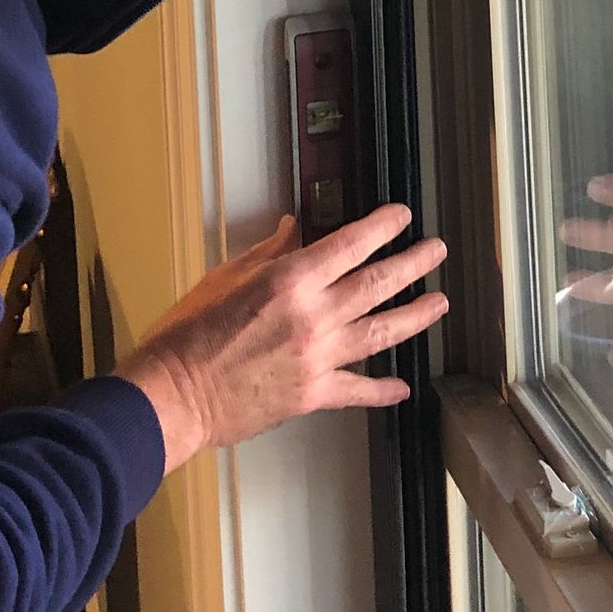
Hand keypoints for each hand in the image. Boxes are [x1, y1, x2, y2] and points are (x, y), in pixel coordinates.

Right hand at [119, 205, 446, 473]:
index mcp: (290, 281)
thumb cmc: (189, 332)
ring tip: (439, 303)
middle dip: (413, 264)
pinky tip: (404, 386)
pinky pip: (357, 391)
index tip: (403, 215)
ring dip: (414, 316)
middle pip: (376, 285)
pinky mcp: (312, 395)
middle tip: (437, 250)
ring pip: (380, 333)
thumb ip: (269, 253)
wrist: (173, 396)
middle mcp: (313, 317)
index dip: (382, 227)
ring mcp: (317, 359)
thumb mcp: (226, 277)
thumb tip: (295, 227)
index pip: (350, 245)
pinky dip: (382, 389)